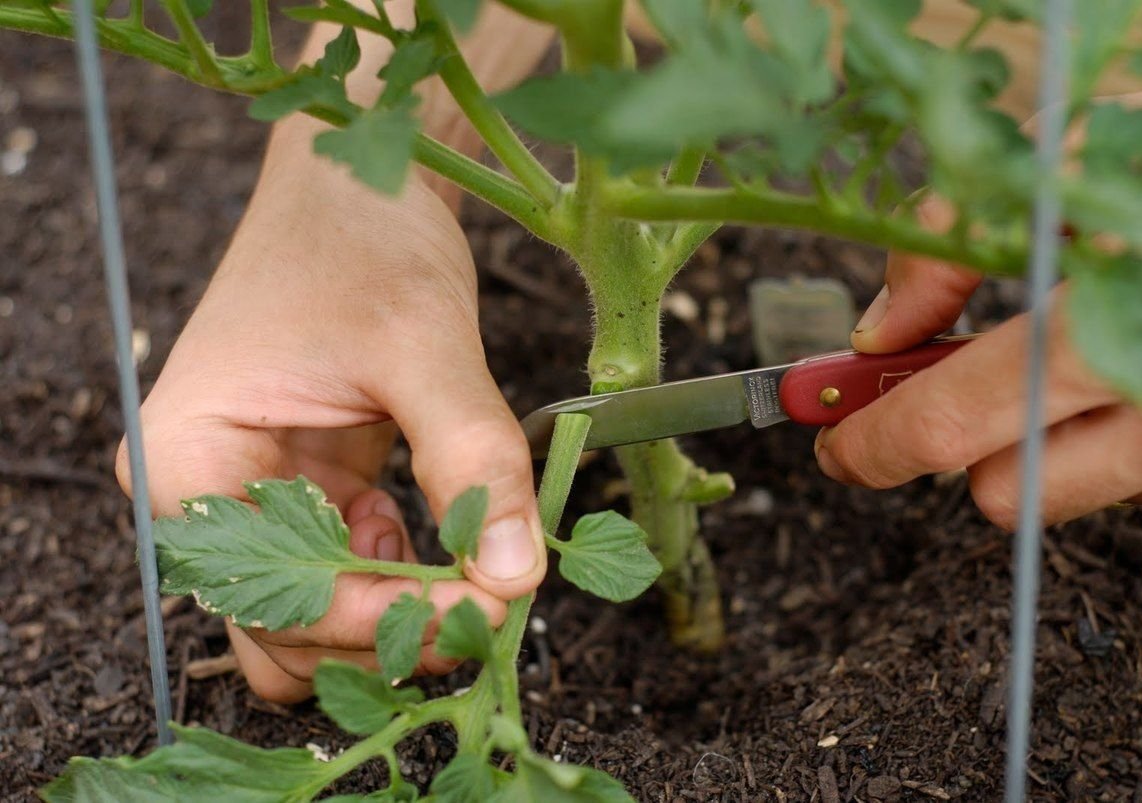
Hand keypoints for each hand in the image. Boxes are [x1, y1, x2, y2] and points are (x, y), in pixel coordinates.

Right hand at [116, 117, 544, 702]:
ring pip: (317, 617)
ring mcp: (252, 498)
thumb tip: (517, 578)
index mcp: (186, 460)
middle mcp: (203, 496)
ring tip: (476, 572)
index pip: (276, 596)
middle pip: (287, 629)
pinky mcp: (304, 491)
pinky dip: (402, 573)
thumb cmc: (364, 240)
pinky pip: (347, 572)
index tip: (488, 606)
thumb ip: (471, 460)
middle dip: (392, 626)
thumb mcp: (423, 345)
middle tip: (496, 601)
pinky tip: (442, 527)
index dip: (384, 618)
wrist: (358, 183)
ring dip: (397, 612)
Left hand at [813, 87, 1141, 528]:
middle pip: (999, 493)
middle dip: (957, 446)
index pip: (951, 424)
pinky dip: (1117, 440)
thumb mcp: (1087, 156)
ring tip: (1079, 354)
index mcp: (1123, 323)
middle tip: (940, 395)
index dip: (874, 442)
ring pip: (1067, 496)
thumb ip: (959, 242)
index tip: (838, 445)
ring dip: (1044, 442)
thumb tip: (882, 329)